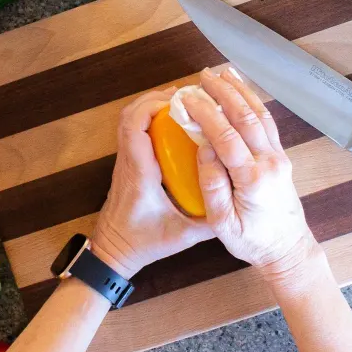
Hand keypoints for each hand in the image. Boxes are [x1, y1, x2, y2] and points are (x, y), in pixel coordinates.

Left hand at [91, 88, 213, 278]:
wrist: (112, 252)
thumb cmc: (142, 243)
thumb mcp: (182, 237)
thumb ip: (211, 222)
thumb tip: (240, 203)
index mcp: (139, 173)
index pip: (134, 127)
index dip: (153, 106)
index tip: (181, 103)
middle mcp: (128, 162)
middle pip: (129, 115)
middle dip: (156, 99)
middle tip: (187, 98)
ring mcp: (124, 162)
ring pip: (128, 121)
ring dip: (151, 106)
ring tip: (183, 106)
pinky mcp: (127, 165)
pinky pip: (133, 132)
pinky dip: (149, 119)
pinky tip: (174, 125)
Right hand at [183, 68, 318, 279]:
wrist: (288, 249)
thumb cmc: (253, 242)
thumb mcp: (223, 224)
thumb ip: (212, 186)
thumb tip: (204, 149)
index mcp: (253, 179)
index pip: (226, 137)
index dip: (206, 114)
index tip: (187, 99)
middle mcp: (270, 162)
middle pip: (246, 117)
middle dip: (223, 93)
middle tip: (202, 76)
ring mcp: (279, 156)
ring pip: (260, 115)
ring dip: (240, 91)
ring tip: (222, 73)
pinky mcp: (281, 156)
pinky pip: (267, 122)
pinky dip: (253, 102)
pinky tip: (242, 92)